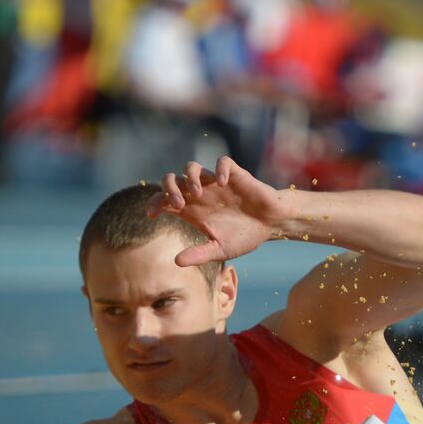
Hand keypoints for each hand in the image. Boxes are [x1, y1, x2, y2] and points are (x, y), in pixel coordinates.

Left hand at [147, 156, 288, 267]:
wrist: (271, 225)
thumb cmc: (244, 237)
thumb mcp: (220, 250)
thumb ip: (199, 254)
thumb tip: (176, 261)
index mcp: (193, 210)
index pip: (164, 200)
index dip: (154, 203)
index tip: (151, 214)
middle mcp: (201, 194)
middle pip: (172, 179)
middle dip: (169, 188)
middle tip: (178, 204)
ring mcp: (216, 183)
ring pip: (191, 167)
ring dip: (189, 177)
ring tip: (198, 194)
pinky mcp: (235, 175)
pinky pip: (223, 162)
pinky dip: (219, 169)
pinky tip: (223, 184)